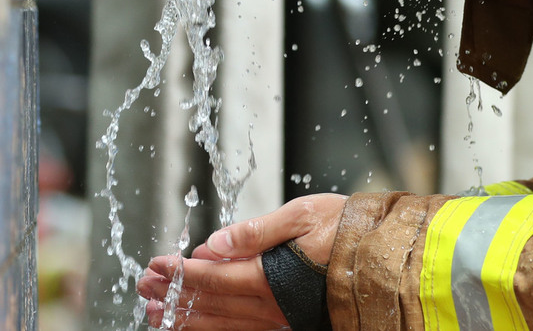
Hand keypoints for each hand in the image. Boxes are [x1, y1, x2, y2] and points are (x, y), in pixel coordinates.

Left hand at [138, 193, 346, 329]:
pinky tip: (199, 324)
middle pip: (211, 305)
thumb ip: (256, 231)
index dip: (181, 272)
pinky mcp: (288, 322)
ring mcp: (279, 319)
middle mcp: (271, 306)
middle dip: (175, 296)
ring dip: (187, 318)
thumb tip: (215, 242)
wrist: (387, 259)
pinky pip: (242, 330)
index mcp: (271, 277)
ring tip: (158, 314)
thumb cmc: (349, 230)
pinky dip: (214, 327)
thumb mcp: (303, 214)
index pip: (213, 278)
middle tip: (145, 288)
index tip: (157, 264)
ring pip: (223, 324)